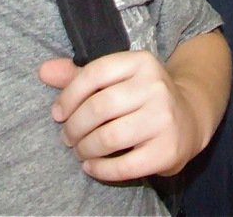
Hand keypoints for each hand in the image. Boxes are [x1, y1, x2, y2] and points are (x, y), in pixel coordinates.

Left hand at [38, 50, 202, 181]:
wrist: (189, 118)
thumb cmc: (141, 97)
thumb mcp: (117, 79)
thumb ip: (79, 74)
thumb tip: (43, 71)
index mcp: (141, 62)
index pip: (95, 73)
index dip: (69, 95)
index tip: (57, 113)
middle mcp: (156, 86)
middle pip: (99, 107)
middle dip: (74, 126)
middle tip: (67, 137)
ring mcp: (164, 118)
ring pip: (109, 137)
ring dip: (85, 148)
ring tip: (80, 151)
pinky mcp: (168, 149)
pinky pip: (124, 165)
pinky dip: (100, 169)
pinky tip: (91, 166)